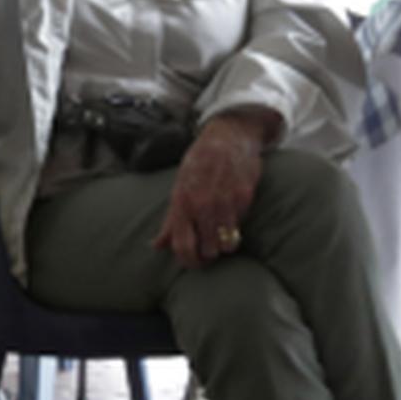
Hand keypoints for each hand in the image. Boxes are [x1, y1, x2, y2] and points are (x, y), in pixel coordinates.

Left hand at [152, 115, 266, 268]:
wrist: (227, 137)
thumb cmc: (199, 164)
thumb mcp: (179, 187)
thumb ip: (171, 219)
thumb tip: (157, 245)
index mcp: (182, 202)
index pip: (182, 246)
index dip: (189, 261)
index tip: (196, 262)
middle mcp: (201, 204)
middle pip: (208, 251)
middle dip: (209, 254)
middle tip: (211, 248)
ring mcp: (224, 201)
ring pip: (227, 244)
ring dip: (225, 245)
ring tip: (222, 236)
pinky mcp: (244, 197)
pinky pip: (241, 226)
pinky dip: (237, 226)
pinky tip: (233, 213)